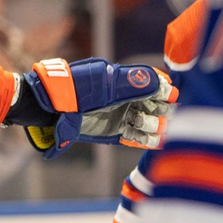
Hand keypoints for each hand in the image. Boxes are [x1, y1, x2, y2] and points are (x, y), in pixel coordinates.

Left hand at [22, 58, 177, 158]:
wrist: (53, 109)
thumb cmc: (79, 91)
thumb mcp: (107, 85)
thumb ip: (135, 84)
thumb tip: (162, 83)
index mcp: (126, 82)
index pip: (155, 85)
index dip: (165, 91)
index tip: (169, 96)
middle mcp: (127, 99)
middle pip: (156, 105)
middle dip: (160, 109)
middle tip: (155, 112)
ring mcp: (122, 116)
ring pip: (149, 122)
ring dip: (151, 124)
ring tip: (137, 122)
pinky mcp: (115, 133)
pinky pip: (137, 138)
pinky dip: (146, 139)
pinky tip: (151, 140)